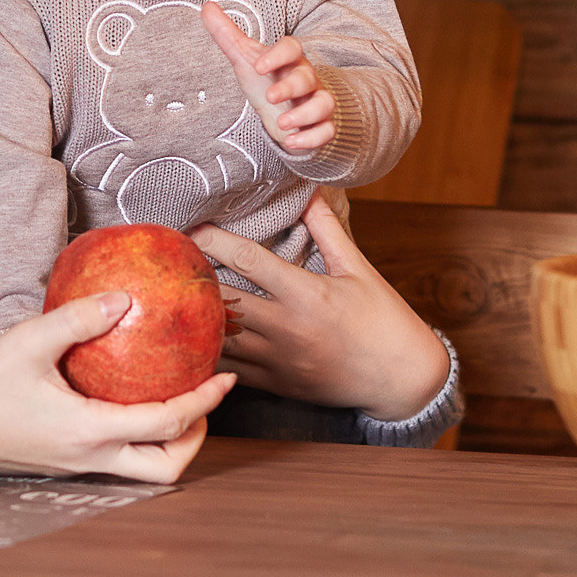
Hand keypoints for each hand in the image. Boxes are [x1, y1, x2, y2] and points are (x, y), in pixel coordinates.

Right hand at [0, 292, 236, 481]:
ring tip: (175, 405)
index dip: (204, 402)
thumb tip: (125, 297)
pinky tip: (130, 405)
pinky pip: (118, 462)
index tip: (226, 378)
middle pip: (166, 470)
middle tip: (204, 403)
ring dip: (169, 445)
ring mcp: (77, 467)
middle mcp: (90, 459)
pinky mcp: (63, 464)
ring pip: (143, 472)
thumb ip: (78, 318)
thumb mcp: (28, 342)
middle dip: (196, 440)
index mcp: (89, 432)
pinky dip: (140, 442)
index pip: (166, 423)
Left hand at [191, 193, 450, 423]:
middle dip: (194, 279)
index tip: (192, 228)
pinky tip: (192, 336)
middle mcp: (287, 328)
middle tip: (172, 261)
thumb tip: (308, 193)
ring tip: (173, 299)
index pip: (248, 260)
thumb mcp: (359, 269)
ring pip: (218, 339)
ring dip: (195, 318)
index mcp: (307, 293)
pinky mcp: (276, 384)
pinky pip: (229, 369)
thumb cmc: (385, 320)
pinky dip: (208, 351)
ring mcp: (278, 360)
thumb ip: (327, 230)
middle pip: (222, 300)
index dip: (214, 240)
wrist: (404, 380)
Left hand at [201, 2, 334, 154]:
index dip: (278, 55)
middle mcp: (306, 79)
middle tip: (270, 97)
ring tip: (282, 124)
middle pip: (307, 77)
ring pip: (323, 104)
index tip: (258, 66)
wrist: (284, 110)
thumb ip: (227, 35)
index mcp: (288, 60)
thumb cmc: (266, 80)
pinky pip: (326, 131)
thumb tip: (206, 6)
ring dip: (304, 114)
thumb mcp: (245, 59)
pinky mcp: (320, 126)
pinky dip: (312, 138)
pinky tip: (291, 141)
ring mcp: (315, 102)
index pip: (292, 48)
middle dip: (290, 87)